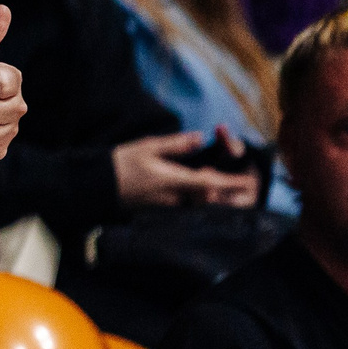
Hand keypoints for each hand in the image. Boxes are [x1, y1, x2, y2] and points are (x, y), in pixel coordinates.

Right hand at [112, 130, 262, 208]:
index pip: (211, 183)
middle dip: (226, 190)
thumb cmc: (122, 164)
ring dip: (212, 193)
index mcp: (174, 180)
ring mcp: (169, 207)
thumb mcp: (148, 147)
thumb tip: (200, 138)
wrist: (98, 187)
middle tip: (238, 180)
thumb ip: (177, 144)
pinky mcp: (162, 210)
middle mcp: (175, 198)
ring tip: (215, 179)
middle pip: (210, 197)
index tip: (249, 181)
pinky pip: (188, 205)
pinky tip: (194, 186)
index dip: (232, 182)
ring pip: (200, 202)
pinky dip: (197, 197)